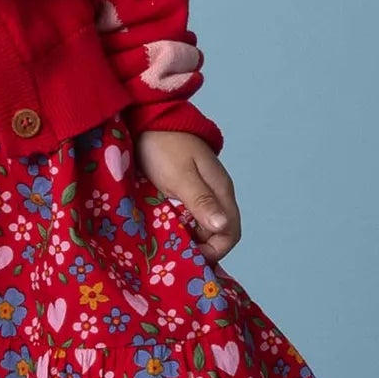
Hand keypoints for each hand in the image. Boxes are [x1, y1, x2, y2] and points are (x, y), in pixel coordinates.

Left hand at [134, 129, 240, 261]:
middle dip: (201, 249)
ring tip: (167, 248)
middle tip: (175, 258)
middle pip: (217, 233)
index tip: (191, 259)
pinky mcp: (184, 191)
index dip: (215, 251)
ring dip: (189, 239)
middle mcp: (215, 194)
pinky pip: (188, 217)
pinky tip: (163, 232)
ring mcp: (200, 192)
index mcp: (220, 191)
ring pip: (202, 226)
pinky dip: (179, 227)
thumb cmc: (163, 145)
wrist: (147, 118)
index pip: (231, 233)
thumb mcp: (180, 176)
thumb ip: (201, 201)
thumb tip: (223, 228)